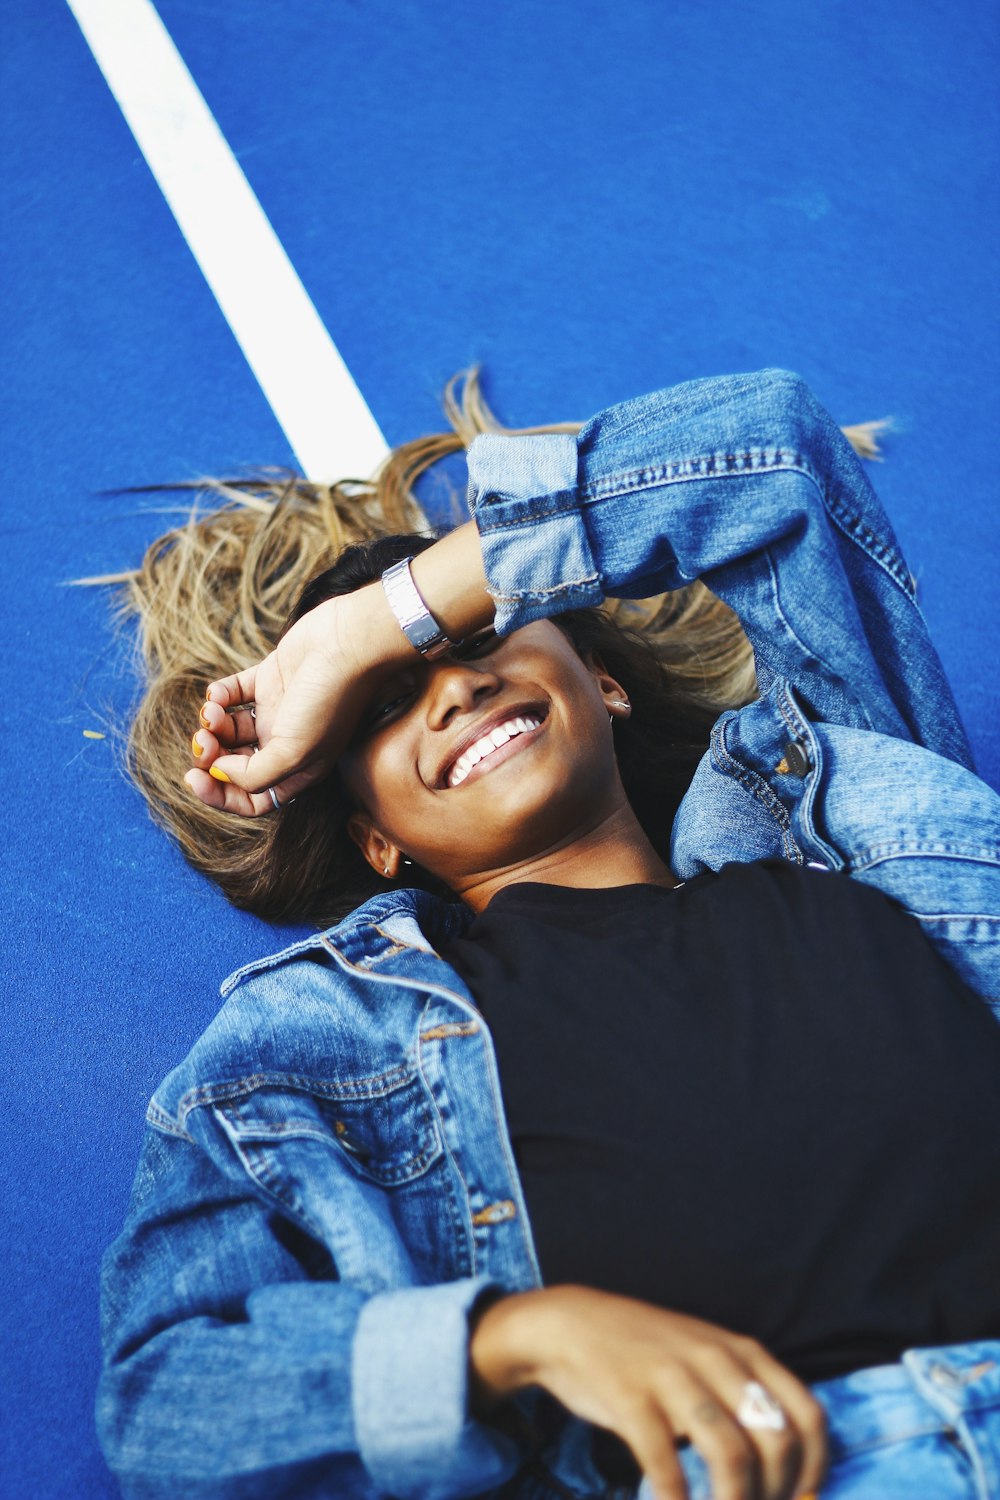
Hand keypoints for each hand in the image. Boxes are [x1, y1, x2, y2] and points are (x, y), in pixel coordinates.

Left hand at [186, 582, 406, 816]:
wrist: (347, 643)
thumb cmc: (328, 701)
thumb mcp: (293, 753)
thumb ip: (254, 775)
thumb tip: (220, 772)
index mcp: (298, 769)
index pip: (254, 799)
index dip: (221, 795)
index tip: (197, 779)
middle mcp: (287, 744)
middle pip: (236, 764)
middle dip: (211, 757)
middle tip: (202, 740)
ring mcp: (278, 711)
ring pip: (231, 729)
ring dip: (212, 724)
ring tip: (211, 712)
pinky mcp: (271, 679)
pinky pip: (233, 693)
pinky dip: (219, 695)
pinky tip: (218, 694)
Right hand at [469, 1286, 825, 1499]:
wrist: (572, 1324)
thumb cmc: (649, 1355)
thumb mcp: (708, 1359)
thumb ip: (745, 1398)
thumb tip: (787, 1468)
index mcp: (743, 1352)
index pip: (808, 1414)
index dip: (815, 1467)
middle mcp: (716, 1359)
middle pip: (776, 1441)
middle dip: (775, 1494)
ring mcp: (673, 1376)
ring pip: (731, 1454)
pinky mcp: (631, 1397)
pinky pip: (666, 1461)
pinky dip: (676, 1499)